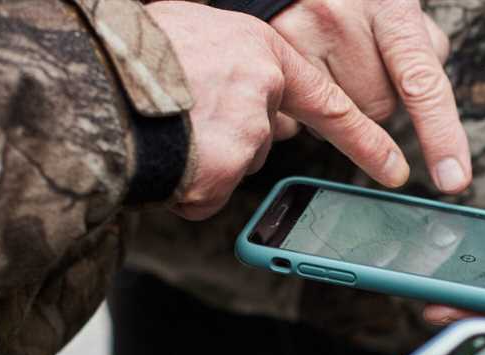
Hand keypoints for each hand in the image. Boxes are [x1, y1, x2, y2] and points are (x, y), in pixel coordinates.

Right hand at [147, 2, 408, 219]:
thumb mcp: (188, 29)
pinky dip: (185, 186)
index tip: (396, 170)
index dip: (365, 140)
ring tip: (160, 131)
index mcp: (259, 49)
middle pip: (261, 138)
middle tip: (183, 121)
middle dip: (224, 139)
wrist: (87, 77)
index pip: (329, 102)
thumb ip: (227, 57)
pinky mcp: (222, 170)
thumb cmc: (127, 52)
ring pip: (232, 165)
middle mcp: (262, 89)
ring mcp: (245, 132)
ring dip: (200, 160)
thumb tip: (229, 76)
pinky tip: (161, 158)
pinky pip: (207, 194)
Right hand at [272, 0, 471, 192]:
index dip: (440, 134)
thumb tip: (427, 105)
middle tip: (358, 58)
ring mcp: (299, 32)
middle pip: (378, 109)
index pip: (420, 81)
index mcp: (388, 5)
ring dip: (338, 104)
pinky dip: (304, 108)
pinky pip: (297, 116)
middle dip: (375, 96)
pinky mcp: (268, 53)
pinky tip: (303, 77)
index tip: (453, 178)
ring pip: (337, 119)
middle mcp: (342, 16)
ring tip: (328, 61)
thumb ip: (422, 48)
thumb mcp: (395, 4)